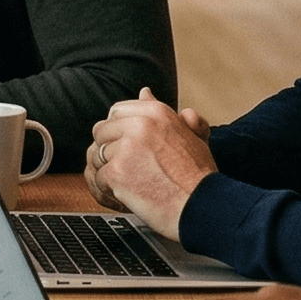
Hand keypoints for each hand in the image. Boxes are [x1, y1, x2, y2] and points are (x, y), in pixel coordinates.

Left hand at [89, 89, 215, 239]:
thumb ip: (166, 114)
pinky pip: (98, 178)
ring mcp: (126, 148)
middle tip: (130, 169)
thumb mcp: (191, 136)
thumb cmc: (199, 177)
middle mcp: (139, 125)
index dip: (118, 131)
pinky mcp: (116, 172)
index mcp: (156, 113)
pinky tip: (129, 196)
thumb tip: (145, 92)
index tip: (128, 147)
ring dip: (109, 172)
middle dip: (110, 151)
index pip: (116, 111)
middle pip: (101, 132)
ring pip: (97, 156)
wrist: (203, 207)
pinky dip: (109, 191)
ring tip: (132, 184)